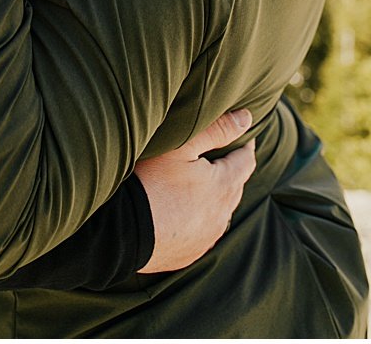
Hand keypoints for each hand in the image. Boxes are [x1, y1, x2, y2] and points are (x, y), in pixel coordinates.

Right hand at [134, 108, 256, 272]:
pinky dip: (199, 219)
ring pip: (220, 212)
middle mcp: (221, 214)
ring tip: (203, 185)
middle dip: (232, 171)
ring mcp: (206, 237)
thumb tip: (247, 118)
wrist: (123, 231)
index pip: (245, 161)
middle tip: (224, 157)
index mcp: (224, 185)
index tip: (245, 136)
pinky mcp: (190, 252)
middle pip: (235, 187)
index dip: (245, 146)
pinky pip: (202, 232)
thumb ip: (216, 130)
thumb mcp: (181, 147)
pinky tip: (184, 212)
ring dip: (216, 198)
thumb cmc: (151, 182)